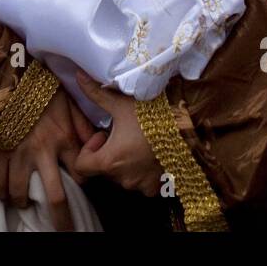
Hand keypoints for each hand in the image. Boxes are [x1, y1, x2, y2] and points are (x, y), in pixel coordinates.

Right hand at [0, 87, 94, 231]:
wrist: (7, 78)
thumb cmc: (40, 88)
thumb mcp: (68, 102)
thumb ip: (83, 124)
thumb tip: (97, 141)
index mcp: (64, 139)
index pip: (81, 173)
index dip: (82, 180)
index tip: (79, 181)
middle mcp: (44, 153)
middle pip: (56, 198)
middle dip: (62, 219)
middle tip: (65, 231)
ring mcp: (19, 156)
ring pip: (22, 194)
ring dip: (23, 202)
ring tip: (24, 204)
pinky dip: (1, 192)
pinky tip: (4, 194)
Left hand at [71, 71, 164, 195]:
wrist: (189, 128)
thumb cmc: (153, 116)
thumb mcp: (121, 104)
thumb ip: (96, 94)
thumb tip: (78, 76)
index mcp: (109, 162)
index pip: (81, 166)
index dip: (88, 149)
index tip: (103, 135)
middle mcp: (123, 179)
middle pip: (103, 170)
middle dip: (108, 153)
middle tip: (122, 134)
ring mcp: (141, 186)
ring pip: (123, 176)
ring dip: (125, 163)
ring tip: (138, 142)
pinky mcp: (157, 189)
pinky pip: (142, 184)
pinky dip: (143, 172)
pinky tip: (151, 154)